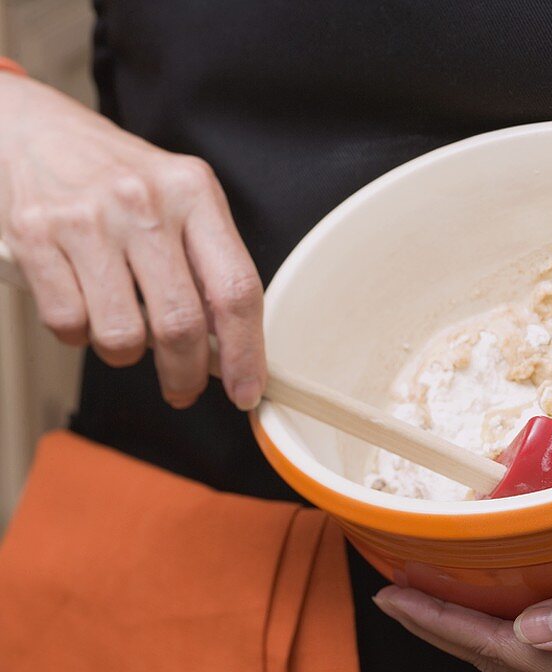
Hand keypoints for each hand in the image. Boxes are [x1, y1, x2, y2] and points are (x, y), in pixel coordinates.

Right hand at [0, 73, 264, 409]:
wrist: (38, 130)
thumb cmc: (122, 177)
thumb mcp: (181, 201)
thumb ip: (208, 266)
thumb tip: (227, 348)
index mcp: (195, 192)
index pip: (235, 289)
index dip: (245, 352)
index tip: (246, 391)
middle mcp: (144, 202)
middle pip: (181, 322)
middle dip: (185, 373)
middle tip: (182, 389)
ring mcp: (87, 218)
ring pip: (121, 335)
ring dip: (126, 354)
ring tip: (125, 333)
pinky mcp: (35, 234)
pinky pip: (68, 323)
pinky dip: (78, 334)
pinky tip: (85, 306)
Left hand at [374, 509, 551, 671]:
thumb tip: (530, 632)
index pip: (499, 650)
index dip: (442, 623)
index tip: (396, 596)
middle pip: (498, 663)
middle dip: (441, 631)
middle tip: (393, 597)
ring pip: (515, 665)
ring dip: (468, 636)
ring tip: (427, 604)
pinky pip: (541, 662)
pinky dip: (504, 639)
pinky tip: (491, 619)